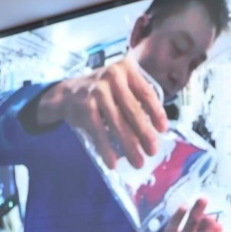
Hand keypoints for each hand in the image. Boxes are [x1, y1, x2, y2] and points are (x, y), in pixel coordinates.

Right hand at [36, 58, 166, 168]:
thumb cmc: (103, 92)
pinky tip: (113, 162)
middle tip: (152, 151)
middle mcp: (112, 76)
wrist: (68, 93)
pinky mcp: (85, 106)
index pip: (146, 92)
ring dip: (129, 146)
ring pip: (117, 123)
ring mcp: (97, 91)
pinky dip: (106, 149)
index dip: (156, 112)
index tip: (163, 130)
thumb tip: (155, 131)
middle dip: (144, 134)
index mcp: (126, 69)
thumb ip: (137, 100)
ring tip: (138, 162)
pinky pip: (99, 132)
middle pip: (133, 110)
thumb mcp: (121, 86)